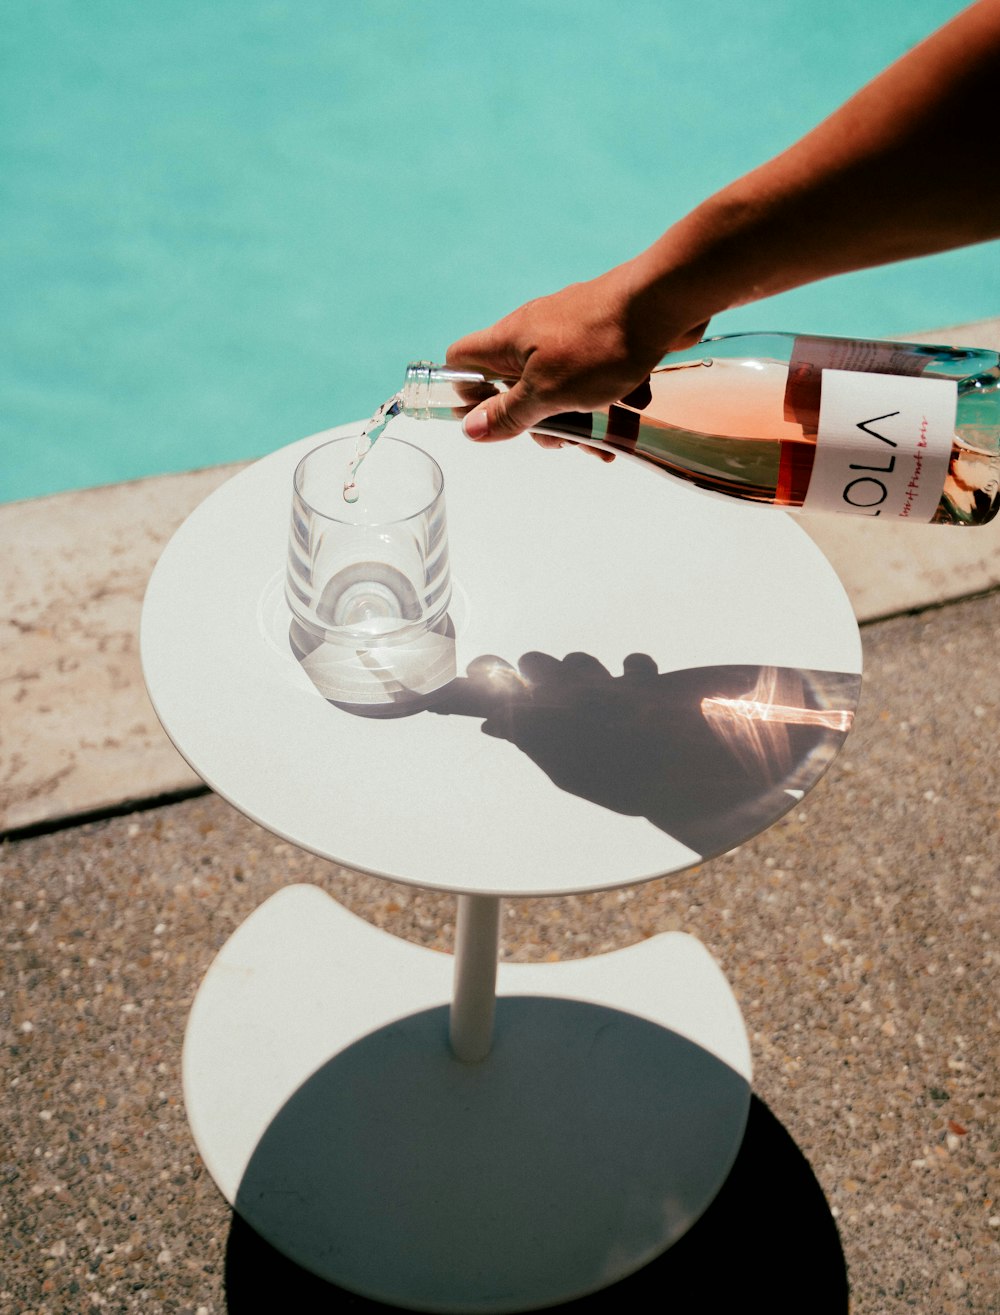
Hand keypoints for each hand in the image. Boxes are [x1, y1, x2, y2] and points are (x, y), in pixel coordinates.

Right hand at [446, 262, 708, 443]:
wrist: (663, 303)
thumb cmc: (600, 345)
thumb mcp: (548, 392)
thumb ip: (509, 414)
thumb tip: (470, 429)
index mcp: (509, 341)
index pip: (462, 361)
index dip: (468, 393)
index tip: (496, 418)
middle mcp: (534, 333)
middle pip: (518, 386)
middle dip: (541, 422)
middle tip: (566, 441)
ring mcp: (570, 333)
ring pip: (562, 388)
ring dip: (583, 419)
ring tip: (609, 441)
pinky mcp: (604, 336)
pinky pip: (595, 377)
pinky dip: (611, 399)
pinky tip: (633, 412)